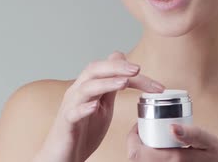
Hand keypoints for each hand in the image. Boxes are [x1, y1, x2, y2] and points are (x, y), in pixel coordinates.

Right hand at [35, 52, 164, 161]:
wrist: (63, 155)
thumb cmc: (82, 130)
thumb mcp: (103, 106)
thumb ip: (112, 86)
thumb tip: (123, 64)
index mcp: (89, 87)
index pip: (109, 69)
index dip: (130, 71)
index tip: (155, 83)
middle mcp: (78, 92)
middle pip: (94, 70)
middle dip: (116, 67)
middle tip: (137, 69)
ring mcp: (70, 107)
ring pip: (84, 89)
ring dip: (104, 83)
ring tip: (123, 83)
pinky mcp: (65, 124)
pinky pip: (72, 114)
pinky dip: (83, 108)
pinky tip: (94, 107)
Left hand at [126, 123, 217, 161]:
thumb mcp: (210, 142)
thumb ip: (192, 133)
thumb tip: (171, 127)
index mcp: (174, 160)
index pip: (137, 152)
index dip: (132, 137)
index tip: (139, 125)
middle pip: (136, 159)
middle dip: (135, 144)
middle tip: (143, 131)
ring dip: (141, 153)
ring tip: (150, 140)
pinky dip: (149, 159)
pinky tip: (158, 152)